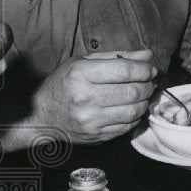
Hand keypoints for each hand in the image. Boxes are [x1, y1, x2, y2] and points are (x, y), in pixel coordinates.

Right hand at [29, 49, 157, 143]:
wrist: (40, 117)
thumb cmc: (61, 85)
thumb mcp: (82, 63)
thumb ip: (116, 57)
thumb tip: (147, 55)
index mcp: (80, 74)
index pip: (125, 70)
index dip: (144, 69)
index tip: (149, 69)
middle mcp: (85, 98)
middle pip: (132, 91)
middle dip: (147, 85)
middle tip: (149, 82)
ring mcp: (91, 120)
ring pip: (133, 111)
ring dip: (144, 102)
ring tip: (142, 95)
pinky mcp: (96, 135)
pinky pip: (126, 127)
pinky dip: (135, 117)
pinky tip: (132, 109)